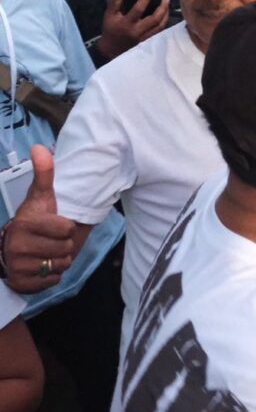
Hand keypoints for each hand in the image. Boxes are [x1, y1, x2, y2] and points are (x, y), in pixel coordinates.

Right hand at [3, 146, 75, 291]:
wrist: (13, 248)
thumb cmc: (34, 220)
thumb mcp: (40, 196)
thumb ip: (44, 173)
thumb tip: (40, 147)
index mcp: (25, 223)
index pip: (67, 230)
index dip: (66, 228)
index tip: (55, 225)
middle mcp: (17, 246)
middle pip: (66, 249)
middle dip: (64, 246)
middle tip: (50, 241)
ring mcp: (17, 266)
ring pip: (60, 265)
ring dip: (60, 260)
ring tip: (46, 252)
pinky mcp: (21, 283)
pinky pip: (52, 281)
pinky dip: (52, 275)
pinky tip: (42, 266)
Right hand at [96, 0, 170, 59]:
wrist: (111, 50)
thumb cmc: (110, 31)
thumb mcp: (108, 16)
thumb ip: (114, 3)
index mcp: (126, 24)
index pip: (138, 9)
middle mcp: (137, 31)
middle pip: (154, 19)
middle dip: (162, 8)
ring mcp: (144, 37)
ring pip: (160, 26)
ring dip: (166, 15)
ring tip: (167, 5)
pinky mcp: (148, 41)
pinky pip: (159, 31)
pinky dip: (164, 23)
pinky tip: (165, 16)